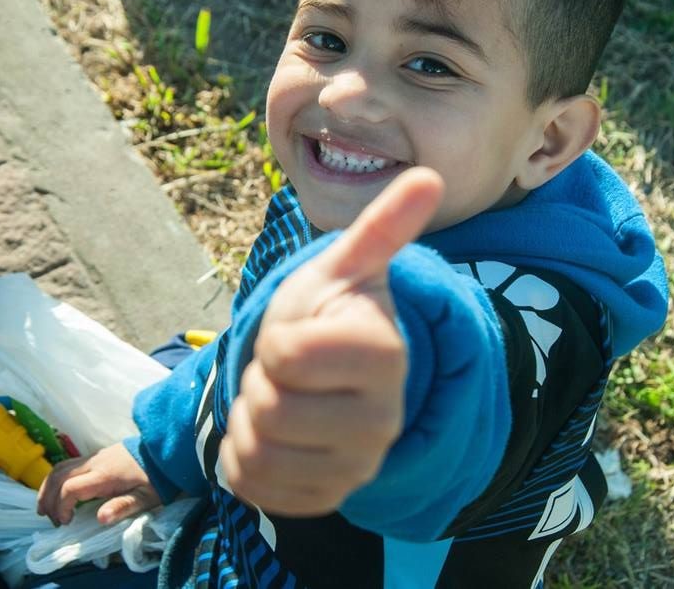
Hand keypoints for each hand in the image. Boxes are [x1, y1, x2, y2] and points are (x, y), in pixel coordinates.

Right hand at [36, 442, 161, 526]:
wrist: (166, 451)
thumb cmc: (157, 479)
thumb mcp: (146, 497)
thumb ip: (123, 507)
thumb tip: (100, 519)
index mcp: (105, 475)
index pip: (70, 488)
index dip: (61, 507)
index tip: (65, 523)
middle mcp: (95, 463)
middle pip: (58, 476)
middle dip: (47, 498)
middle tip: (48, 519)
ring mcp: (95, 457)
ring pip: (60, 468)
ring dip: (48, 487)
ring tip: (45, 508)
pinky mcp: (97, 456)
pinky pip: (69, 465)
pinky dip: (57, 479)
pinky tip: (59, 493)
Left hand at [220, 168, 443, 515]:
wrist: (333, 374)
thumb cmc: (331, 313)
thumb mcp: (344, 268)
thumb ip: (381, 228)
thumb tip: (429, 176)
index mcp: (384, 355)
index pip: (287, 355)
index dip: (277, 339)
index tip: (301, 332)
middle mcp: (381, 420)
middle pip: (271, 410)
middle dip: (261, 382)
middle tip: (287, 372)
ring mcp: (357, 466)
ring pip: (258, 454)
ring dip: (248, 421)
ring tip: (280, 400)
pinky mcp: (327, 497)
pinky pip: (254, 487)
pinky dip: (243, 460)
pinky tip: (272, 437)